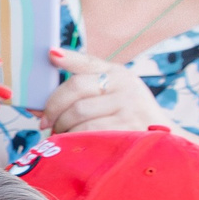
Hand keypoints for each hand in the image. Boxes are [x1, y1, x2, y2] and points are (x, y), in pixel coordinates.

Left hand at [39, 47, 162, 134]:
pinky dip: (73, 138)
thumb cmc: (128, 120)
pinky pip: (88, 132)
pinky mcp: (127, 128)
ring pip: (78, 112)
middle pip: (75, 89)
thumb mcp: (113, 97)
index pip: (88, 62)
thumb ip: (81, 95)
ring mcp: (128, 106)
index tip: (50, 55)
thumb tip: (34, 107)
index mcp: (118, 74)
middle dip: (53, 107)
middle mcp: (125, 85)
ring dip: (61, 126)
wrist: (163, 144)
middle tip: (45, 122)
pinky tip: (72, 142)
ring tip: (60, 134)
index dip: (68, 58)